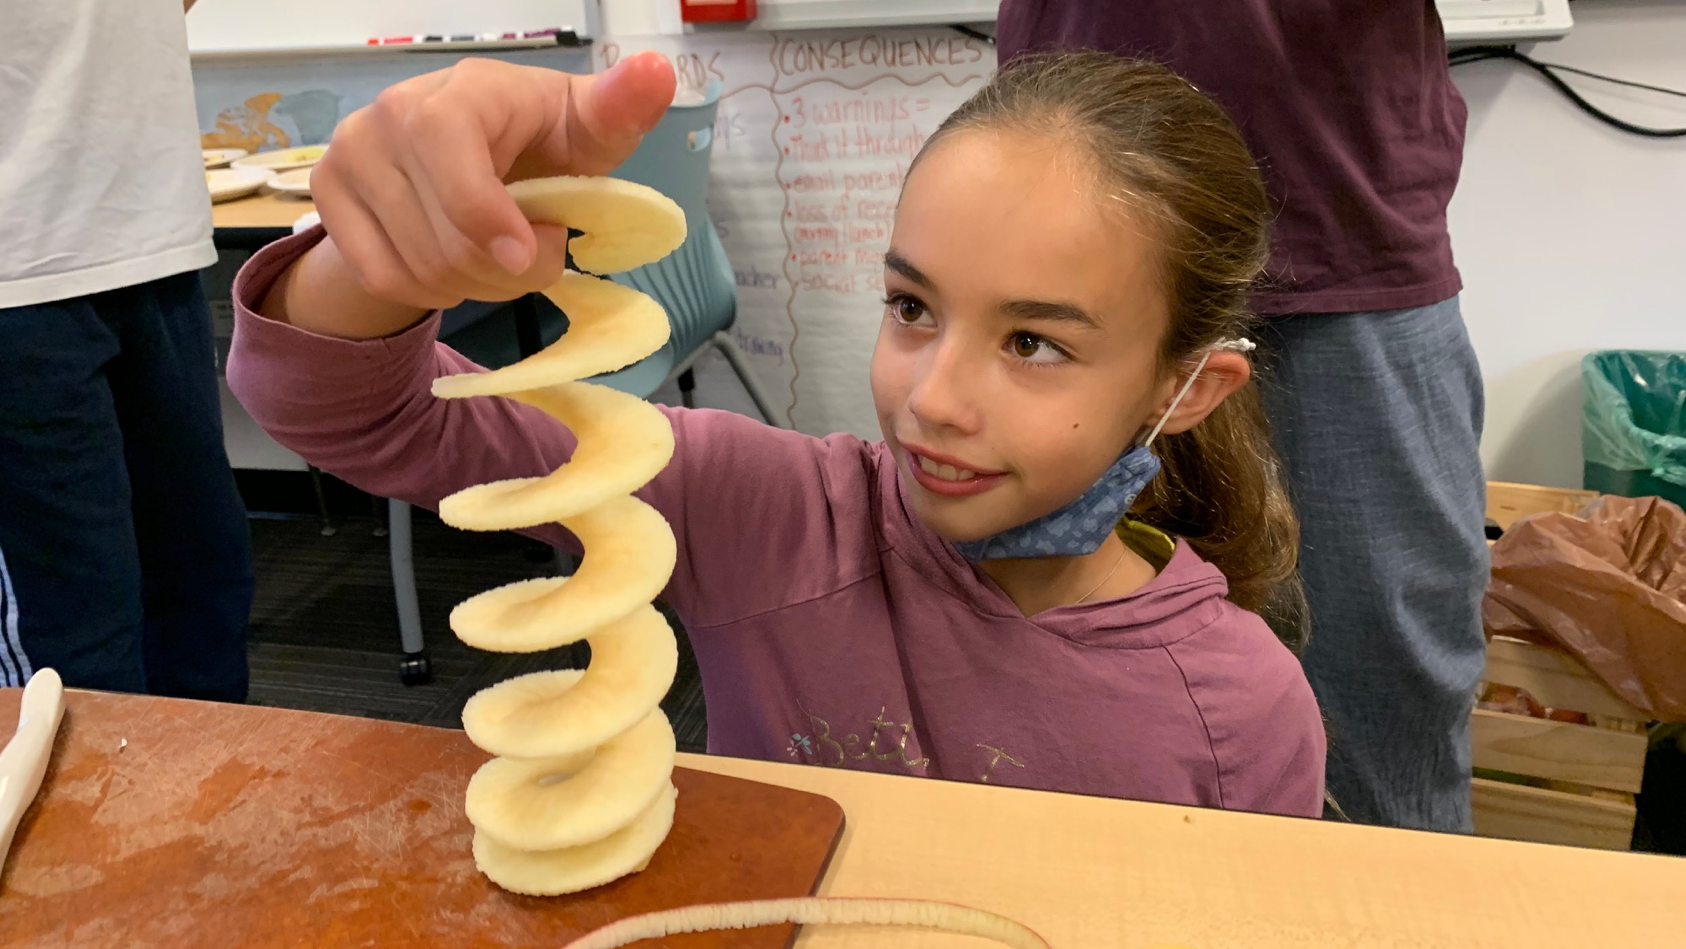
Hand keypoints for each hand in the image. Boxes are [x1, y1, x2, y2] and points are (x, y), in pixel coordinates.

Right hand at [312, 53, 676, 310]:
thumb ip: (621, 108)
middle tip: (533, 255)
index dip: (487, 218)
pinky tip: (454, 264)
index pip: (448, 151)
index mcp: (462, 91)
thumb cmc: (542, 144)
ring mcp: (351, 152)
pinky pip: (383, 277)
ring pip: (416, 267)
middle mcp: (391, 112)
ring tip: (497, 258)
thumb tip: (658, 69)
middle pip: (443, 237)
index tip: (531, 255)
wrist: (473, 161)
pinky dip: (429, 292)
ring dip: (473, 286)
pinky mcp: (328, 194)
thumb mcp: (589, 131)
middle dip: (505, 271)